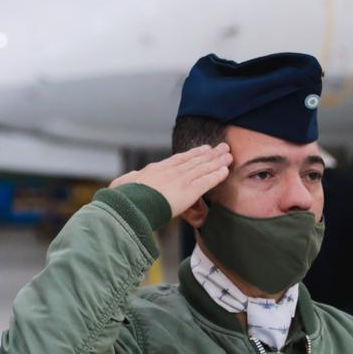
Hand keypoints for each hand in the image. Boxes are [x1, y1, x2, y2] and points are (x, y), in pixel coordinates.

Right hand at [110, 143, 231, 217]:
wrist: (130, 205)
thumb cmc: (124, 197)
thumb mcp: (123, 183)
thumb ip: (131, 178)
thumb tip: (133, 175)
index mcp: (156, 169)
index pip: (179, 159)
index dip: (193, 154)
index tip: (203, 149)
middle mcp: (171, 171)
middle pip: (195, 160)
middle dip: (210, 154)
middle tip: (222, 147)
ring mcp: (181, 180)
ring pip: (203, 168)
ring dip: (217, 161)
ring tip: (228, 155)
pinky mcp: (189, 191)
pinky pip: (207, 181)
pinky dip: (217, 175)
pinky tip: (226, 170)